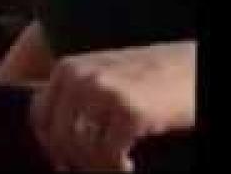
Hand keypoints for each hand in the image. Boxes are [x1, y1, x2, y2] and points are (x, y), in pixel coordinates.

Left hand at [29, 42, 195, 171]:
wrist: (192, 66)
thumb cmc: (151, 77)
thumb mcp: (104, 76)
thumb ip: (76, 97)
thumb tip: (53, 142)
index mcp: (67, 68)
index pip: (38, 116)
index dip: (50, 144)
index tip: (65, 161)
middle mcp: (78, 76)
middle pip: (56, 136)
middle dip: (73, 160)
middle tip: (94, 168)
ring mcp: (102, 92)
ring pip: (79, 149)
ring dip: (95, 166)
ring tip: (114, 165)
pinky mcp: (128, 111)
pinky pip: (107, 155)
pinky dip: (115, 168)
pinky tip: (128, 167)